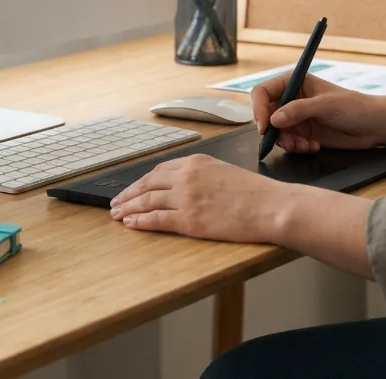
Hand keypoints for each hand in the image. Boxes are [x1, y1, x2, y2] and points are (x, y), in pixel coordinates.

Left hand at [110, 154, 291, 242]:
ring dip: (128, 208)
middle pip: (147, 184)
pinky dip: (139, 221)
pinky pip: (156, 219)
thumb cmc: (255, 192)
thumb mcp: (225, 171)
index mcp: (196, 162)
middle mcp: (187, 176)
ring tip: (116, 214)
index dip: (142, 181)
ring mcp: (186, 198)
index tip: (134, 188)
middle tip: (115, 201)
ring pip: (146, 201)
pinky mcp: (188, 220)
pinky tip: (130, 223)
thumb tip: (187, 185)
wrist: (270, 206)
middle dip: (128, 193)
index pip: (160, 171)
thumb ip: (202, 175)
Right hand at [251, 73, 385, 152]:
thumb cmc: (354, 107)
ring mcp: (297, 117)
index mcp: (294, 82)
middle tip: (288, 141)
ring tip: (305, 145)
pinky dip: (297, 147)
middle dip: (274, 131)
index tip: (264, 127)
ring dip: (287, 142)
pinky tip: (313, 146)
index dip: (258, 108)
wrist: (374, 126)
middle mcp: (292, 99)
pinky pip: (289, 143)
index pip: (263, 92)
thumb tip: (273, 120)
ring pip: (276, 132)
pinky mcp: (304, 133)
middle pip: (266, 115)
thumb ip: (298, 110)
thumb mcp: (325, 105)